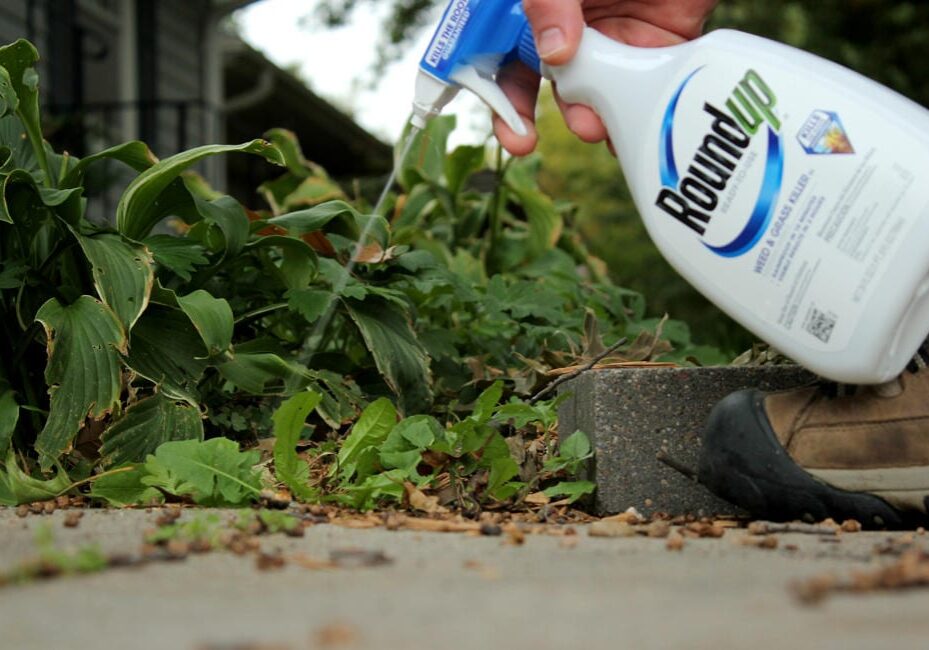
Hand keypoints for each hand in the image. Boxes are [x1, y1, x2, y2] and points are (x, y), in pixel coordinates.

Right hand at [494, 0, 718, 154]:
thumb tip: (555, 54)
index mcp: (534, 6)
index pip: (504, 61)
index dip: (504, 101)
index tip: (515, 134)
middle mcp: (569, 23)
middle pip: (552, 84)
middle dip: (560, 113)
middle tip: (568, 129)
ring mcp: (614, 33)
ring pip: (601, 89)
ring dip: (602, 114)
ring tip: (606, 123)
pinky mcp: (660, 38)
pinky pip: (649, 80)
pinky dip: (645, 104)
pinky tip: (643, 119)